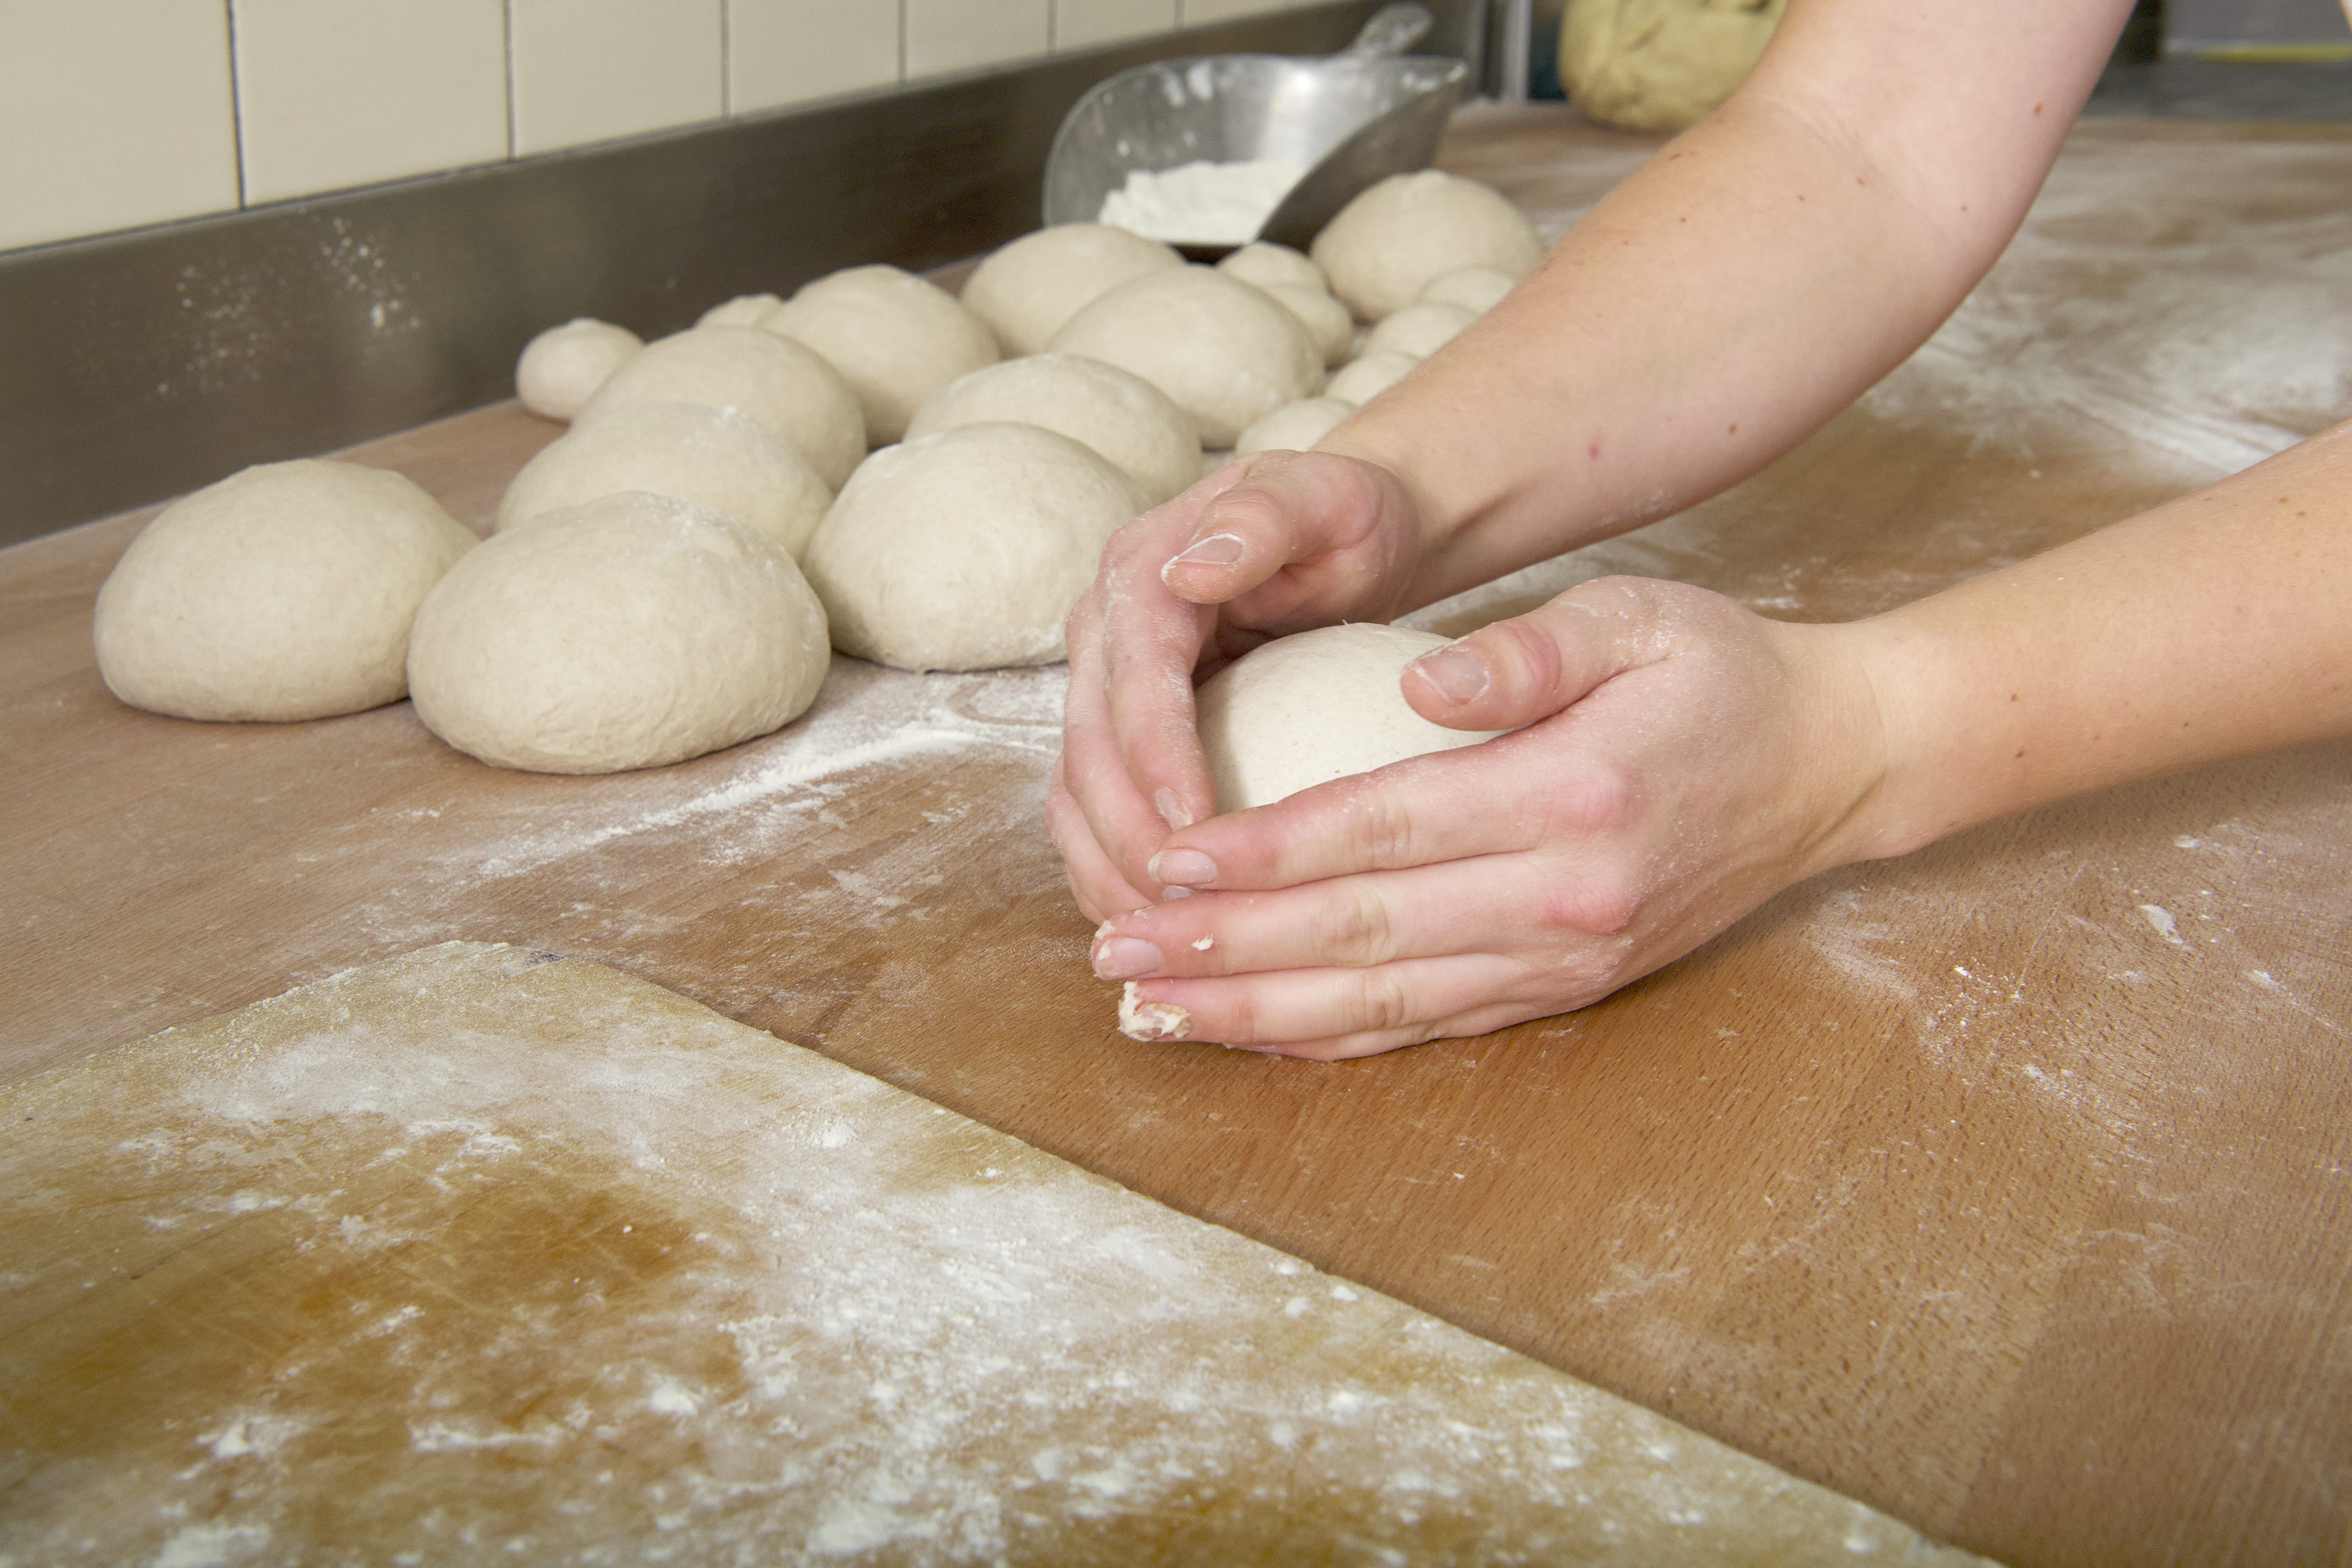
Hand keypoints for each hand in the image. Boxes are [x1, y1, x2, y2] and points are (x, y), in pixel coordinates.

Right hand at [1052, 450, 1429, 918]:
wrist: (1333, 534)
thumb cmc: (1344, 519)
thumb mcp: (1323, 497)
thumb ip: (1264, 517)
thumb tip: (1192, 567)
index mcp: (1140, 573)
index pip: (1133, 676)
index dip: (1153, 757)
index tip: (1192, 829)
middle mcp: (1100, 633)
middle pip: (1087, 749)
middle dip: (1125, 837)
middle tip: (1183, 911)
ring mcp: (1098, 688)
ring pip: (1074, 795)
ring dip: (1107, 871)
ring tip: (1162, 938)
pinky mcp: (1113, 734)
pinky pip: (1092, 815)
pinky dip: (1111, 875)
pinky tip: (1158, 930)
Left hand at [1084, 576, 1890, 1058]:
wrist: (1831, 768)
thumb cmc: (1721, 674)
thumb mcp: (1641, 617)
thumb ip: (1528, 650)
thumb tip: (1419, 677)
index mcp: (1568, 795)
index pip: (1380, 831)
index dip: (1263, 855)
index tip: (1163, 860)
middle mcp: (1561, 899)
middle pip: (1362, 935)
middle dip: (1226, 949)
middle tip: (1114, 948)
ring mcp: (1562, 960)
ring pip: (1382, 1003)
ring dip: (1257, 1013)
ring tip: (1148, 1009)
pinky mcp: (1563, 989)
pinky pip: (1428, 1026)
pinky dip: (1333, 1039)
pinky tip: (1253, 1037)